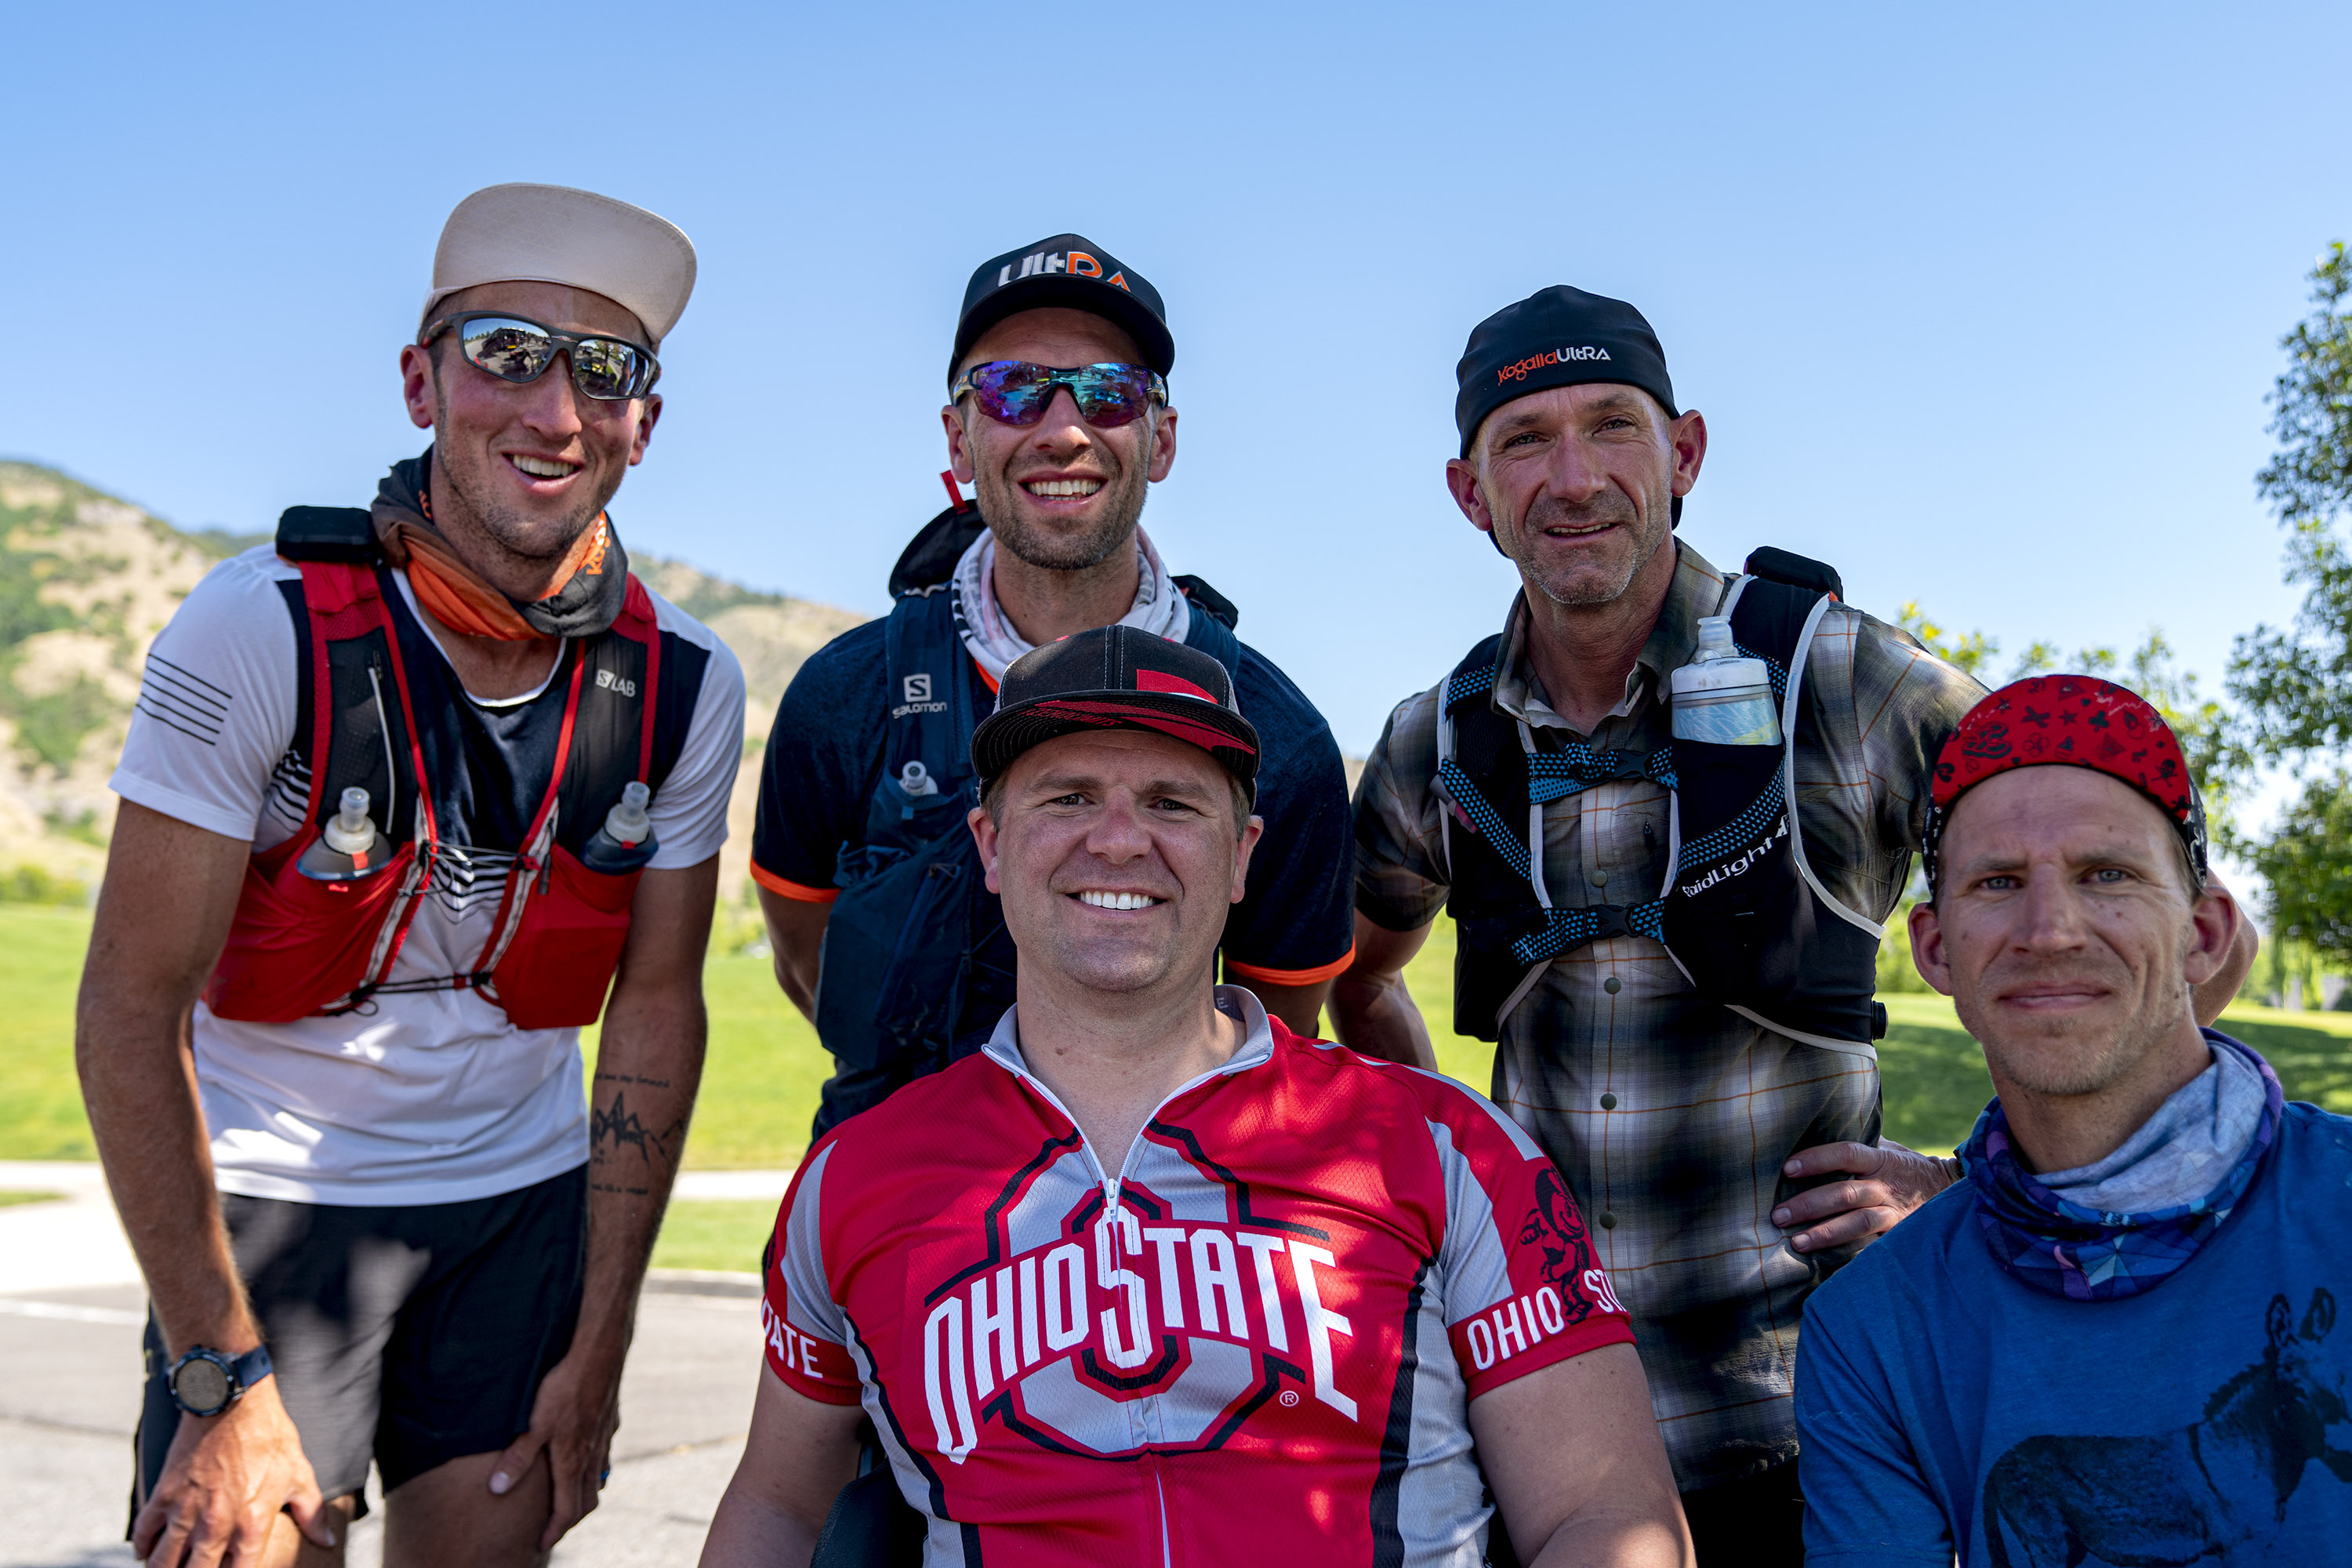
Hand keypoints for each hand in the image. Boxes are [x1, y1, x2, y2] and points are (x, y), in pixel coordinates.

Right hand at [132, 1376, 334, 1567]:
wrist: (232, 1402)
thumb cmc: (270, 1437)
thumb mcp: (299, 1474)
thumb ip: (312, 1513)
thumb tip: (327, 1540)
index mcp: (252, 1525)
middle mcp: (216, 1525)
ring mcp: (186, 1511)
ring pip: (162, 1563)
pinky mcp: (164, 1494)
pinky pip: (144, 1533)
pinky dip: (143, 1548)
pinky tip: (147, 1553)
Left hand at [488, 1340, 623, 1550]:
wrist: (598, 1353)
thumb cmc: (564, 1387)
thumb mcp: (533, 1423)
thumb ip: (517, 1458)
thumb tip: (497, 1488)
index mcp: (573, 1461)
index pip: (567, 1509)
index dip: (555, 1530)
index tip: (542, 1543)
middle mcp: (592, 1455)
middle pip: (587, 1499)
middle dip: (571, 1519)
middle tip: (554, 1528)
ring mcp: (603, 1437)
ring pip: (598, 1477)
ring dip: (585, 1493)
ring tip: (570, 1499)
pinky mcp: (608, 1418)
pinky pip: (604, 1452)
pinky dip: (595, 1466)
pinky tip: (587, 1456)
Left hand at [1772, 1137, 1958, 1254]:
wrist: (1951, 1189)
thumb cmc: (1904, 1165)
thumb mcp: (1887, 1147)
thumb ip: (1858, 1143)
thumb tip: (1815, 1130)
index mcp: (1880, 1159)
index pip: (1846, 1154)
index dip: (1818, 1160)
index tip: (1788, 1168)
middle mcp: (1886, 1186)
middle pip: (1845, 1194)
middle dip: (1810, 1205)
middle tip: (1778, 1215)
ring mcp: (1895, 1213)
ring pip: (1858, 1223)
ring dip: (1825, 1234)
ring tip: (1796, 1243)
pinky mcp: (1900, 1234)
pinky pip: (1873, 1247)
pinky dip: (1852, 1258)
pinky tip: (1828, 1269)